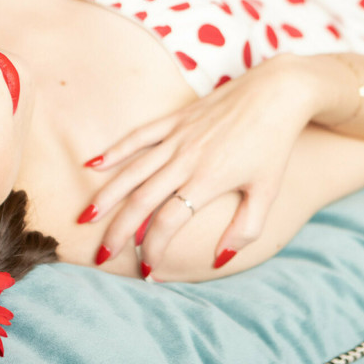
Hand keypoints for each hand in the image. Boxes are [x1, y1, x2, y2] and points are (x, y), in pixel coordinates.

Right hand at [80, 54, 314, 274]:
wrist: (277, 93)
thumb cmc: (274, 146)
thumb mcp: (268, 192)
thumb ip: (245, 229)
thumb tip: (220, 260)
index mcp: (208, 180)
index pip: (169, 222)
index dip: (155, 249)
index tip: (149, 270)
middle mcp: (186, 159)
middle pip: (142, 200)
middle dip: (119, 231)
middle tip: (103, 255)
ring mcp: (177, 137)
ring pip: (132, 171)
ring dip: (107, 196)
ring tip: (85, 218)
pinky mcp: (175, 119)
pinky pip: (138, 137)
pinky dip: (115, 151)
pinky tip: (92, 165)